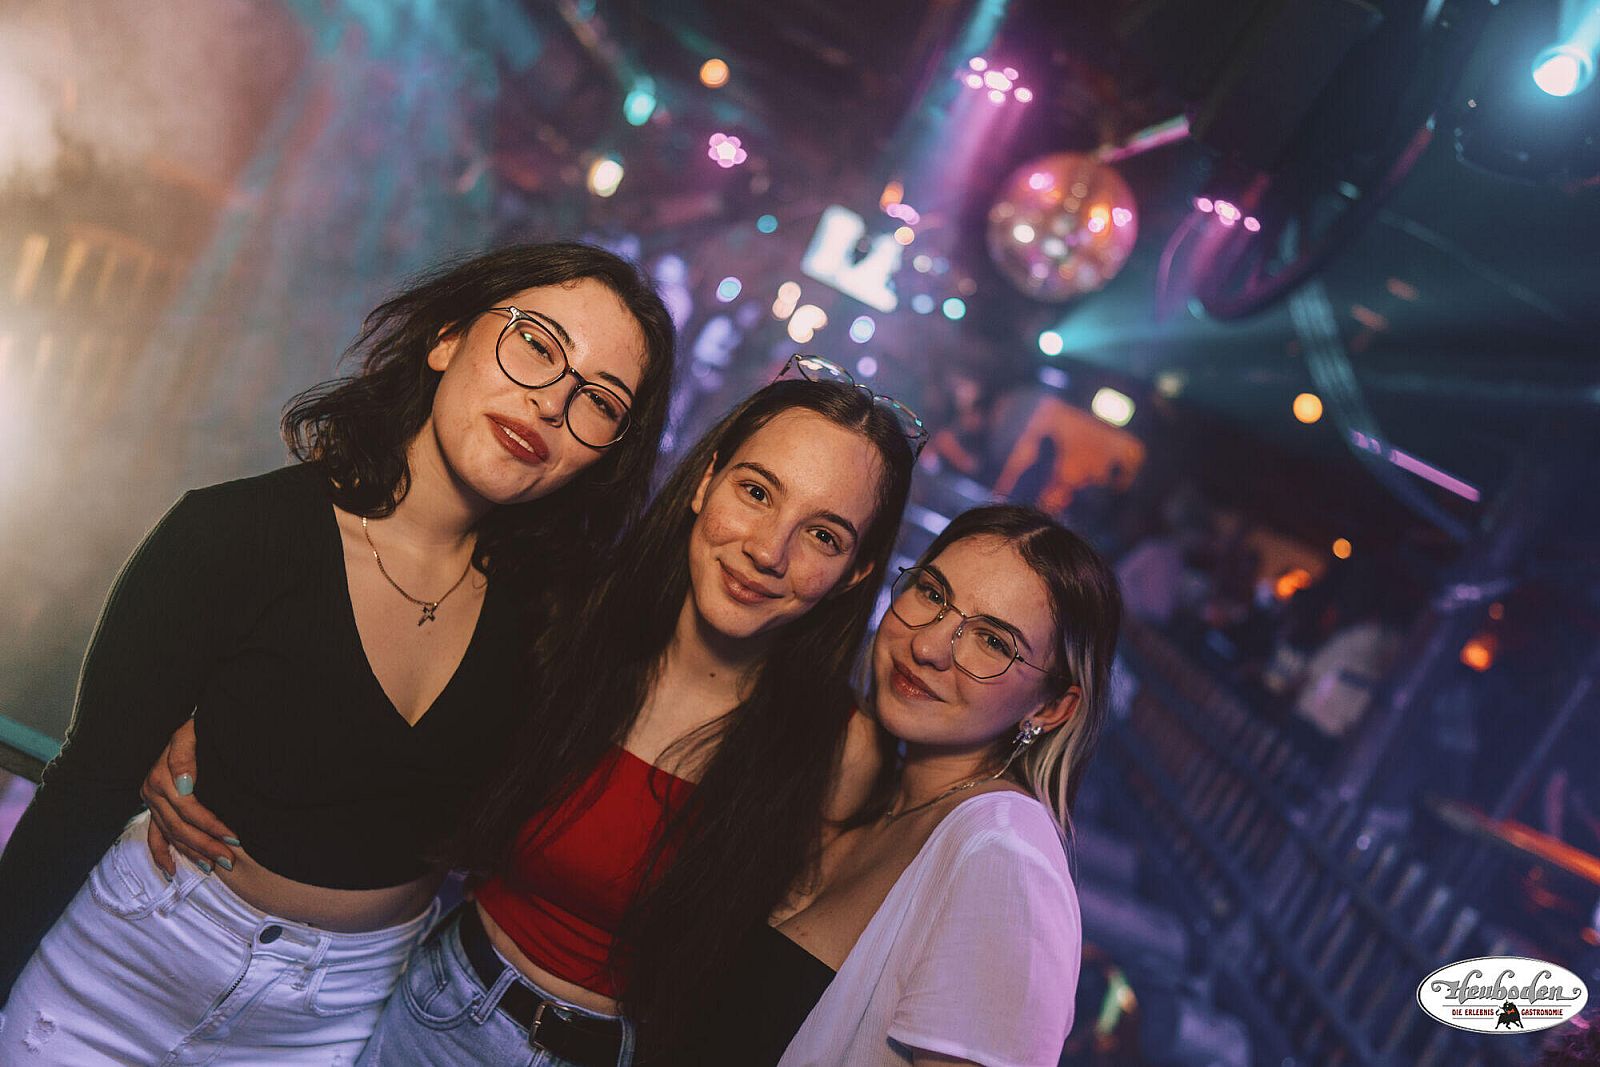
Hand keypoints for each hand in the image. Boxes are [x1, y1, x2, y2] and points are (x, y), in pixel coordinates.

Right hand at [139, 719, 239, 877]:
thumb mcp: (192, 732)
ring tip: (213, 866)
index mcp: (162, 776)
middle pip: (180, 826)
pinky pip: (153, 835)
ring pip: (170, 834)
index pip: (189, 809)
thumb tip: (185, 785)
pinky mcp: (152, 807)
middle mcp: (152, 791)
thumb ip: (185, 755)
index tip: (234, 837)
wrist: (185, 724)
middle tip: (229, 859)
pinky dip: (160, 854)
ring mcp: (151, 801)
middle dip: (205, 845)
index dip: (211, 825)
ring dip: (191, 852)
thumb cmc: (197, 728)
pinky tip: (171, 870)